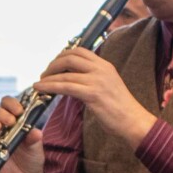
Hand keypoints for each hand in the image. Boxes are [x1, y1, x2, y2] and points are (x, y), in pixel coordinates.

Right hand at [0, 95, 45, 172]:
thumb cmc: (31, 158)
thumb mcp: (36, 148)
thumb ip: (34, 139)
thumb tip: (36, 132)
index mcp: (13, 120)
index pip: (7, 104)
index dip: (11, 104)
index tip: (19, 112)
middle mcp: (0, 125)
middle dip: (0, 113)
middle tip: (10, 121)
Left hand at [33, 48, 156, 145]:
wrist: (133, 121)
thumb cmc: (120, 108)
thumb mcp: (107, 86)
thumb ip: (93, 79)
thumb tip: (72, 78)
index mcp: (105, 65)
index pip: (80, 51)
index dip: (63, 55)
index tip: (53, 65)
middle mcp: (101, 69)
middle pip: (70, 57)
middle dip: (53, 64)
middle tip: (44, 74)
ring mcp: (97, 80)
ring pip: (65, 73)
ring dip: (48, 77)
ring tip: (39, 83)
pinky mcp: (93, 94)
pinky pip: (66, 86)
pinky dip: (50, 86)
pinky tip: (41, 89)